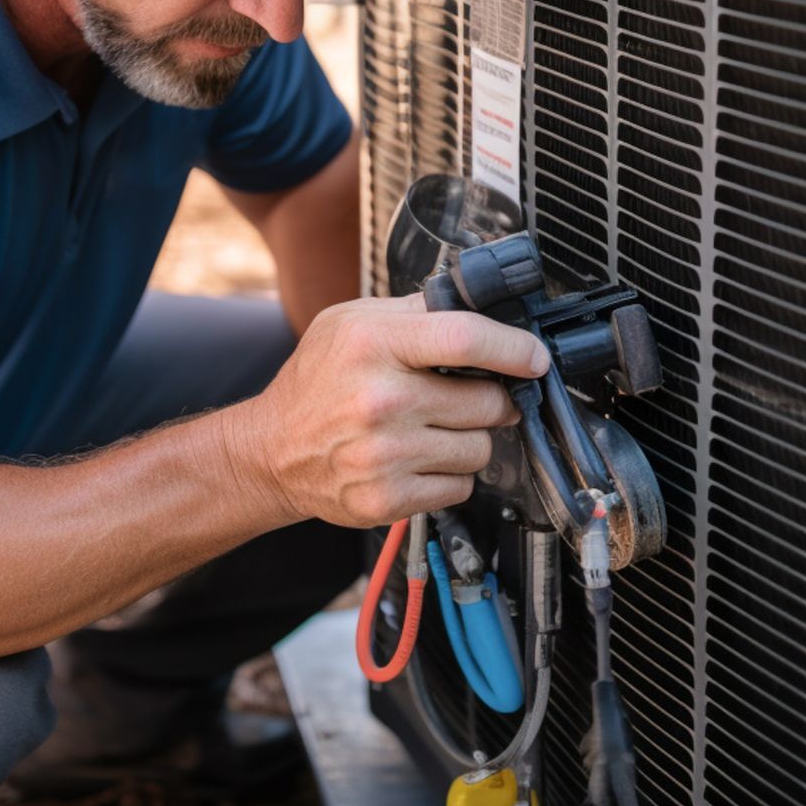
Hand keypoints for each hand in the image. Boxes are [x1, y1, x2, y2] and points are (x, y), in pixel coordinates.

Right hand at [223, 293, 548, 528]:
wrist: (270, 452)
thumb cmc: (317, 381)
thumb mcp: (350, 322)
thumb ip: (415, 312)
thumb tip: (483, 307)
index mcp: (372, 345)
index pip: (465, 339)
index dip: (513, 348)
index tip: (534, 357)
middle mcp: (380, 401)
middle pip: (487, 402)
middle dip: (491, 399)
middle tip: (466, 396)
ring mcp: (384, 455)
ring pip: (480, 449)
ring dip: (469, 439)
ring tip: (432, 429)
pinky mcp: (387, 499)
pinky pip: (460, 487)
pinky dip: (450, 474)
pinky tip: (418, 459)